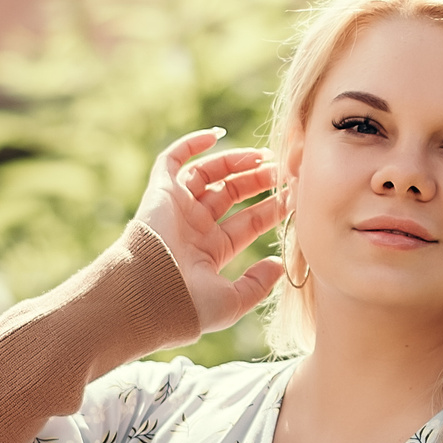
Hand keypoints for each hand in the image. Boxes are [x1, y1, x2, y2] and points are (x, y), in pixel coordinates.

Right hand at [134, 130, 288, 334]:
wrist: (147, 296)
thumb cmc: (187, 305)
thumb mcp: (233, 302)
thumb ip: (258, 285)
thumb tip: (278, 264)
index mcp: (211, 252)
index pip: (248, 223)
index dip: (272, 208)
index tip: (294, 195)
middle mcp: (194, 228)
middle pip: (231, 194)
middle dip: (258, 181)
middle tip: (282, 170)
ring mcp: (177, 209)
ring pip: (209, 174)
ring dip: (235, 162)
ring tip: (263, 156)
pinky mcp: (159, 192)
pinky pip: (171, 160)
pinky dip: (191, 144)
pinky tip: (216, 136)